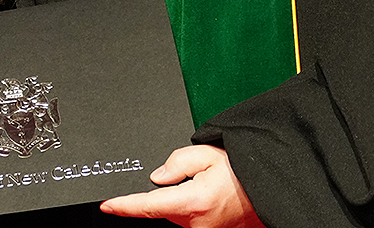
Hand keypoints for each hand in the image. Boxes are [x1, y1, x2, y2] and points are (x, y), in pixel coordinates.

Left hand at [99, 145, 264, 227]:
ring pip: (174, 214)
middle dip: (164, 192)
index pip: (148, 205)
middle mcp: (196, 223)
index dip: (124, 205)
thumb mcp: (207, 154)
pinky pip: (187, 220)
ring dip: (178, 199)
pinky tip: (205, 195)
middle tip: (194, 176)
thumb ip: (177, 161)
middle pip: (161, 209)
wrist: (266, 189)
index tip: (107, 205)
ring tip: (205, 184)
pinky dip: (188, 206)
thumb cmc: (242, 172)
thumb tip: (157, 176)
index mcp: (193, 201)